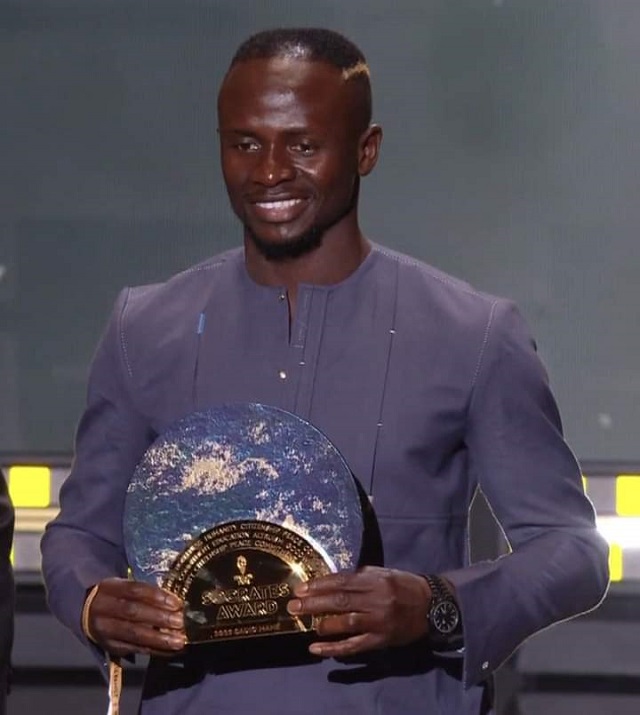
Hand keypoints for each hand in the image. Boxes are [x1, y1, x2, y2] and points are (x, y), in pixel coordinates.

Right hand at [86, 577, 185, 656]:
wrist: (86, 612)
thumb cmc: (115, 596)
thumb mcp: (123, 586)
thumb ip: (144, 592)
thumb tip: (175, 601)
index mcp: (110, 588)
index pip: (134, 590)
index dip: (156, 596)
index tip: (176, 602)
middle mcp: (104, 609)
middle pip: (134, 612)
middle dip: (160, 618)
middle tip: (180, 622)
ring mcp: (105, 630)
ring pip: (133, 634)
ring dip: (159, 639)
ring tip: (179, 641)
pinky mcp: (109, 647)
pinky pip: (134, 649)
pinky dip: (155, 650)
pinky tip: (171, 650)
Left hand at [286, 566, 430, 658]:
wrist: (432, 606)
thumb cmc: (404, 585)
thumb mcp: (383, 573)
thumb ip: (359, 576)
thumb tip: (331, 581)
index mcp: (375, 579)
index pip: (342, 581)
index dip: (319, 585)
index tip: (300, 588)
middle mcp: (376, 599)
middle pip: (340, 600)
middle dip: (313, 603)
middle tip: (293, 605)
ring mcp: (379, 621)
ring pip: (346, 622)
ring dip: (322, 624)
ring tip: (304, 623)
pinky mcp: (381, 640)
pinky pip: (355, 646)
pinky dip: (334, 648)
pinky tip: (317, 649)